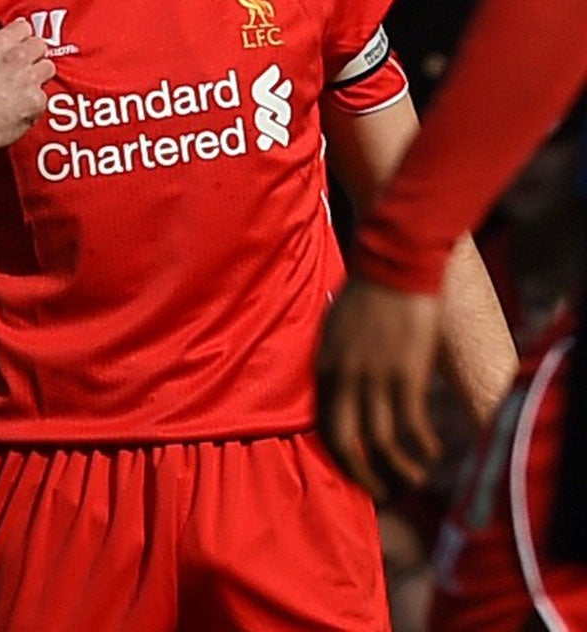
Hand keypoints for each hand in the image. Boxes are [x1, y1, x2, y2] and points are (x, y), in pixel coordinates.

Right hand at [0, 19, 52, 174]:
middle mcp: (16, 58)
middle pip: (40, 45)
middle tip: (25, 66)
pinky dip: (33, 103)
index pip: (24, 27)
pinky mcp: (37, 102)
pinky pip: (43, 97)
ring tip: (24, 88)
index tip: (19, 44)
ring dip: (38, 76)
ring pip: (48, 68)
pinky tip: (18, 110)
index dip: (21, 37)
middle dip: (34, 54)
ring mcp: (29, 80)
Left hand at [316, 275, 444, 497]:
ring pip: (380, 441)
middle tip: (381, 492)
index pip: (323, 423)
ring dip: (399, 468)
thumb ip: (335, 357)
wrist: (393, 264)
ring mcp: (373, 377)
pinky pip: (411, 425)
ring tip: (414, 480)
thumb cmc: (366, 292)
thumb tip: (338, 378)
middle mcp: (343, 376)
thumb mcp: (334, 327)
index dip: (340, 454)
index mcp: (323, 366)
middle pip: (344, 441)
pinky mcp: (405, 374)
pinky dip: (422, 446)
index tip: (356, 469)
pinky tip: (433, 452)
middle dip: (361, 473)